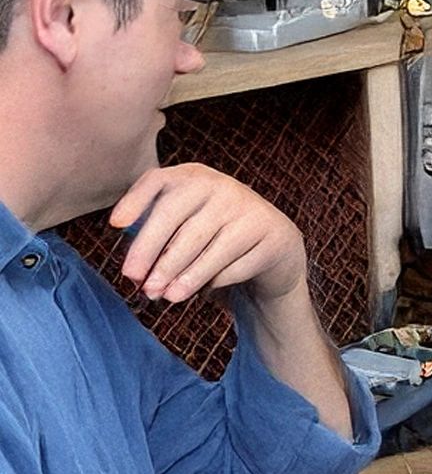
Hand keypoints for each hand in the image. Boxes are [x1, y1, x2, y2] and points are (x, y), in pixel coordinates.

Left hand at [108, 164, 307, 304]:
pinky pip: (234, 264)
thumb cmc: (217, 240)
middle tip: (138, 282)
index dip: (135, 200)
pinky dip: (215, 281)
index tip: (116, 225)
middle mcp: (221, 186)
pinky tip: (205, 289)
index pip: (159, 181)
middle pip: (175, 216)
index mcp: (195, 177)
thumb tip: (136, 271)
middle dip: (152, 252)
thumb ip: (160, 237)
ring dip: (181, 274)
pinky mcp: (269, 234)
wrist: (273, 248)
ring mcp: (248, 208)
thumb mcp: (188, 227)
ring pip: (205, 244)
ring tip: (164, 296)